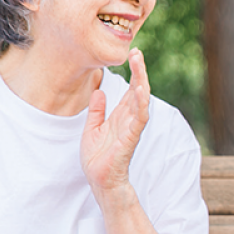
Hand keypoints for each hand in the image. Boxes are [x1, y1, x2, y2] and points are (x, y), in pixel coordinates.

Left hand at [82, 48, 149, 197]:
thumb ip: (97, 111)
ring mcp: (132, 128)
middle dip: (139, 71)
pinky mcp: (130, 138)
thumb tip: (98, 92)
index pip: (130, 90)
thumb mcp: (92, 128)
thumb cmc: (98, 158)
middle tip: (137, 52)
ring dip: (141, 81)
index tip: (133, 54)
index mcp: (120, 116)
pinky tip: (139, 90)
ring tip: (139, 64)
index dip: (133, 73)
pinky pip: (139, 118)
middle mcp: (129, 119)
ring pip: (141, 100)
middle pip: (138, 90)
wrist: (99, 180)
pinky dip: (140, 103)